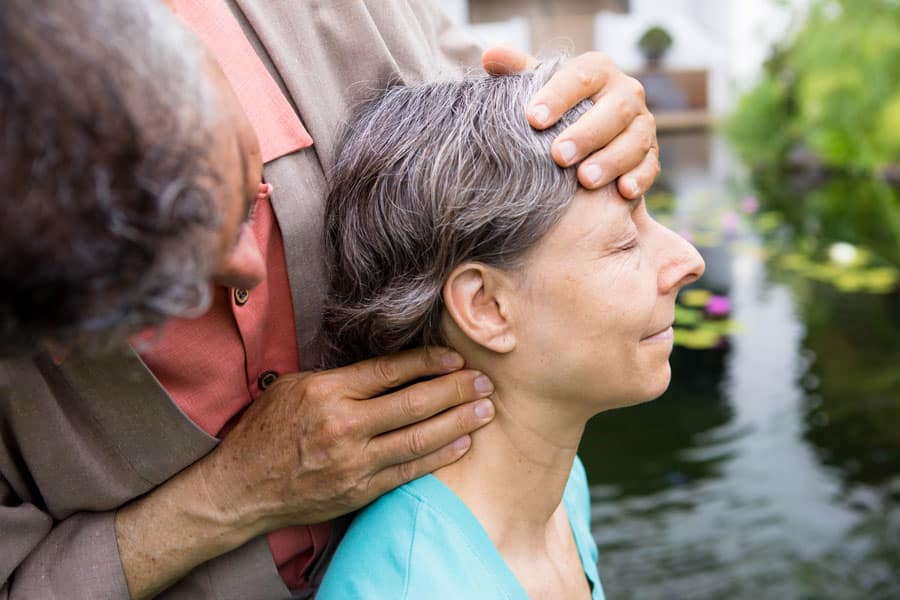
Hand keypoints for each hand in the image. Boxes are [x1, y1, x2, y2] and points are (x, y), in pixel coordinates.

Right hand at [201, 347, 494, 530]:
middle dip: (455, 390)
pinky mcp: (359, 490)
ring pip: (418, 438)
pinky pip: (408, 472)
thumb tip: (388, 367)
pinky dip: (439, 457)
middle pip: (413, 403)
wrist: (241, 487)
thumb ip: (341, 378)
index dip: (428, 362)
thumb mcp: (294, 387)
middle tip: (484, 381)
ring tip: (484, 410)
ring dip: (458, 423)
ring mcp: (353, 462)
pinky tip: (462, 444)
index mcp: (327, 392)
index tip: (455, 357)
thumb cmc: (265, 431)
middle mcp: (344, 426)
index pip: (389, 371)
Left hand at [482, 46, 658, 197]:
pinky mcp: (650, 154)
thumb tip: (490, 57)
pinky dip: (639, 178)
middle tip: (559, 156)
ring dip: (611, 161)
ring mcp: (642, 124)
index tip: (533, 118)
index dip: (558, 96)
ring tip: (585, 180)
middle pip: (614, 110)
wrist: (588, 136)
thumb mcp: (540, 90)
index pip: (580, 77)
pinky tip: (623, 191)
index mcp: (597, 71)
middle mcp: (625, 93)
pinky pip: (650, 166)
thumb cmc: (558, 110)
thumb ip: (518, 73)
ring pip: (635, 140)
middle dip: (587, 134)